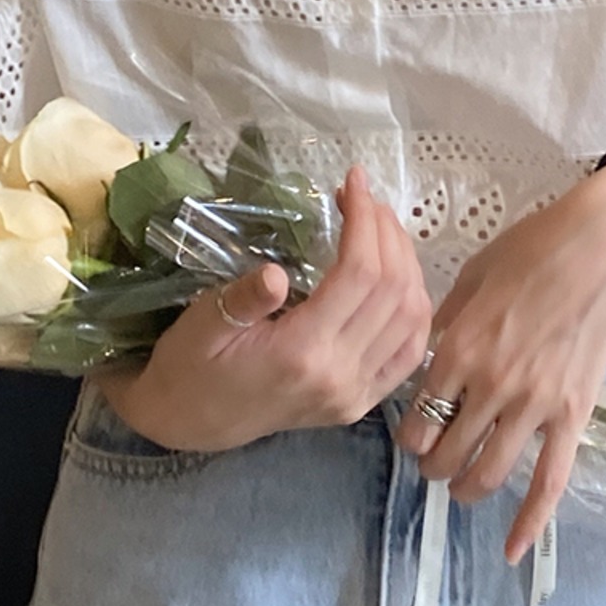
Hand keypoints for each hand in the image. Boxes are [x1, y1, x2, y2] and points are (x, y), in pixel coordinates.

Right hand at [94, 165, 432, 451]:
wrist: (189, 423)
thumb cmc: (190, 363)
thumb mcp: (203, 322)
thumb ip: (243, 300)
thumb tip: (276, 273)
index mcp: (300, 354)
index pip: (358, 275)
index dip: (364, 220)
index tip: (352, 182)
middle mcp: (340, 377)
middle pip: (393, 290)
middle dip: (387, 231)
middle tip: (364, 198)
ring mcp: (356, 394)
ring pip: (412, 318)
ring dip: (407, 262)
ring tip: (381, 227)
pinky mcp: (362, 403)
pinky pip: (411, 352)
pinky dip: (416, 307)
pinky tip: (401, 275)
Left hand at [394, 158, 605, 563]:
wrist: (602, 244)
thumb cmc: (533, 248)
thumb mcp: (473, 276)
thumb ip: (445, 321)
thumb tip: (425, 350)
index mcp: (459, 347)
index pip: (418, 416)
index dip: (409, 434)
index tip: (411, 432)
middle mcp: (491, 385)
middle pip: (447, 453)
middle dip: (431, 465)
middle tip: (432, 460)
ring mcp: (535, 405)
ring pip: (489, 474)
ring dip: (466, 489)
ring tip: (459, 485)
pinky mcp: (574, 414)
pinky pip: (551, 480)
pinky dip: (531, 522)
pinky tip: (513, 550)